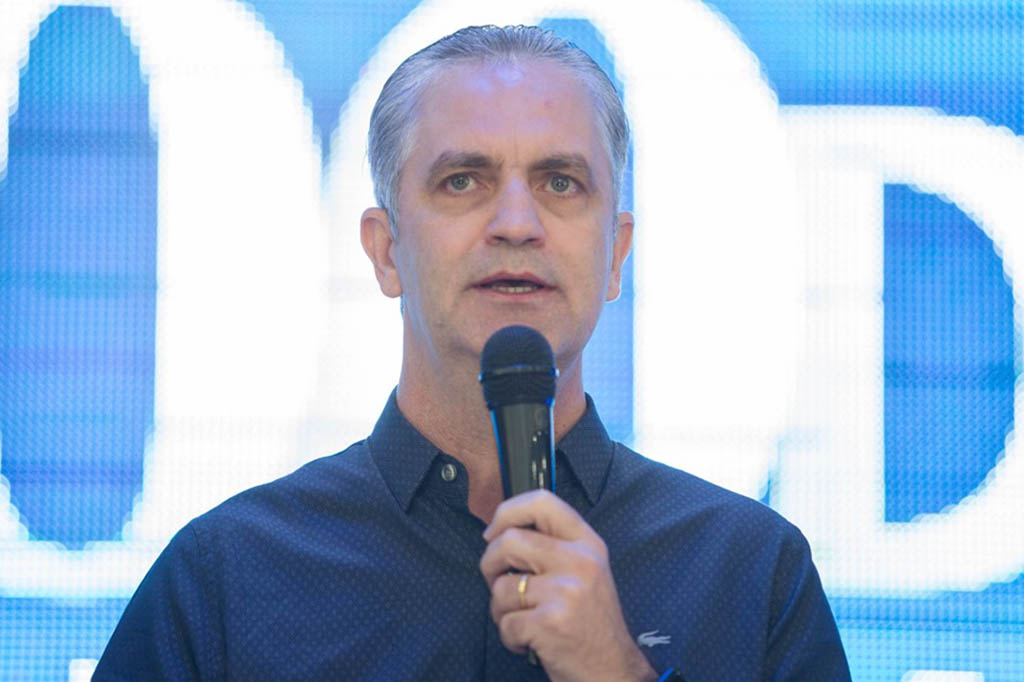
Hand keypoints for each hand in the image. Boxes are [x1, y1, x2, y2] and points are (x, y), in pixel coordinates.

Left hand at [479, 490, 657, 681]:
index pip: (542, 501)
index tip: (493, 532)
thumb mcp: (586, 571)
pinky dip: (509, 638)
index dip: (507, 511)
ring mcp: (566, 591)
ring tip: (523, 621)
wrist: (612, 671)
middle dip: (490, 565)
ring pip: (501, 587)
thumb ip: (554, 546)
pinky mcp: (550, 622)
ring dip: (500, 610)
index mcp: (587, 543)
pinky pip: (505, 622)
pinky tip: (530, 642)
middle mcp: (579, 561)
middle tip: (500, 585)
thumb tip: (501, 530)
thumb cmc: (590, 622)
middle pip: (509, 541)